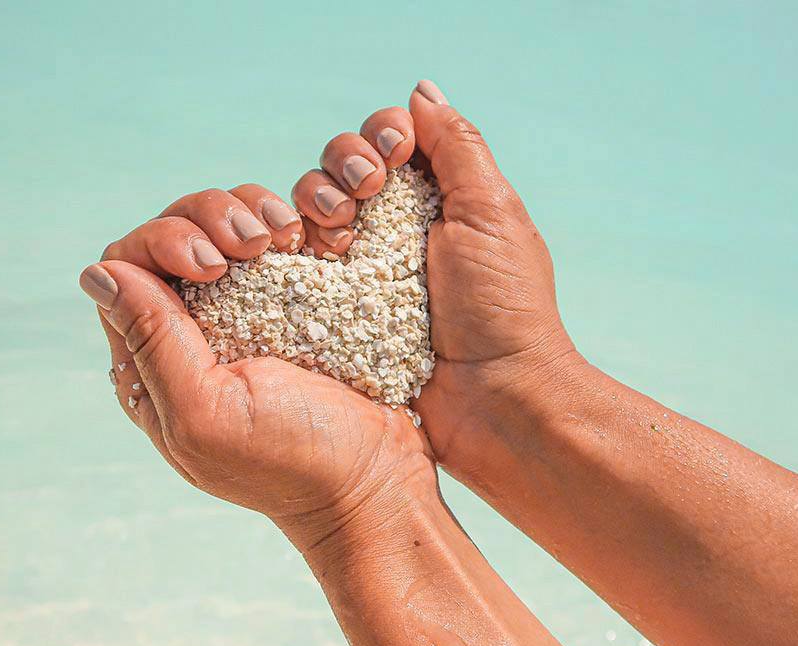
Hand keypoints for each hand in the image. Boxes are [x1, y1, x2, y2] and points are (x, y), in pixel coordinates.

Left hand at [80, 185, 432, 548]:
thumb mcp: (209, 413)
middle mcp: (195, 333)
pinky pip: (277, 240)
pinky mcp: (298, 302)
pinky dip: (288, 222)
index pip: (128, 269)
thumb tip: (99, 273)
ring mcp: (249, 314)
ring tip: (285, 236)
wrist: (376, 476)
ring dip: (250, 211)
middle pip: (174, 235)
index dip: (161, 243)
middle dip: (210, 218)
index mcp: (155, 367)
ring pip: (225, 226)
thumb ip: (153, 345)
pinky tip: (307, 240)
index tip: (211, 261)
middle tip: (255, 243)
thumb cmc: (292, 460)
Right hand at [292, 80, 574, 491]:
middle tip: (361, 198)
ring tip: (338, 236)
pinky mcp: (336, 310)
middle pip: (340, 168)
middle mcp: (393, 230)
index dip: (378, 137)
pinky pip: (296, 264)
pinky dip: (293, 248)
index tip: (392, 157)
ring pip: (310, 209)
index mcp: (434, 201)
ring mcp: (360, 271)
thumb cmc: (503, 307)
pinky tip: (304, 254)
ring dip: (316, 203)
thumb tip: (420, 93)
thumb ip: (457, 147)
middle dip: (342, 167)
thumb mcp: (492, 213)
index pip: (386, 142)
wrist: (491, 400)